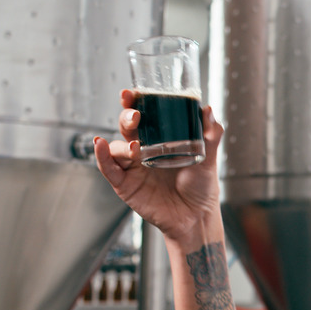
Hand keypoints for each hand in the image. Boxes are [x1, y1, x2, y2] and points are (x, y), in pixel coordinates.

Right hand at [93, 89, 224, 241]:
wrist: (196, 217)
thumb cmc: (201, 187)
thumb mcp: (208, 158)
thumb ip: (210, 135)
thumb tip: (208, 110)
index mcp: (161, 140)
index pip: (145, 116)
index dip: (136, 102)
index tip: (134, 92)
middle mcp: (144, 150)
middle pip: (127, 128)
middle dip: (127, 117)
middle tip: (136, 114)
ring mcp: (133, 167)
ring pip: (117, 147)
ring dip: (121, 143)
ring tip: (135, 146)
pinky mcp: (125, 184)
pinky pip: (108, 168)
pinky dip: (101, 157)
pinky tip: (99, 145)